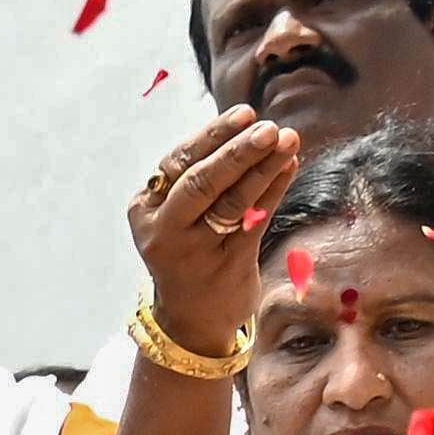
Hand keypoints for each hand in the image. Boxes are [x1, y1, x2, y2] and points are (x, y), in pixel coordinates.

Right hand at [126, 109, 301, 348]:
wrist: (191, 320)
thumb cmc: (187, 252)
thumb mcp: (176, 216)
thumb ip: (198, 177)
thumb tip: (248, 128)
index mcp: (144, 210)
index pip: (178, 162)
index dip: (213, 135)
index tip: (245, 114)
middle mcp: (164, 231)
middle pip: (201, 182)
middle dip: (237, 151)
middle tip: (269, 127)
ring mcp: (195, 252)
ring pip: (231, 201)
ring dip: (263, 167)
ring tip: (288, 140)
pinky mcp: (226, 267)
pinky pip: (254, 220)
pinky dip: (273, 190)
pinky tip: (289, 167)